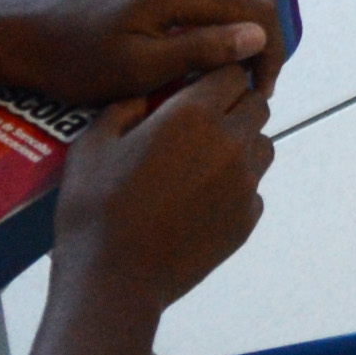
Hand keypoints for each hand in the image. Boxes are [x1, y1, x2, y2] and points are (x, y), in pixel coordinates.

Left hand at [0, 0, 280, 104]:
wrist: (30, 33)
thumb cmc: (79, 61)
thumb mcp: (140, 69)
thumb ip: (202, 50)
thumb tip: (259, 37)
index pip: (257, 11)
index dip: (270, 52)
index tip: (261, 92)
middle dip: (265, 38)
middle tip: (255, 84)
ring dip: (250, 22)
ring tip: (239, 67)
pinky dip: (230, 9)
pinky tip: (217, 42)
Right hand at [48, 62, 271, 314]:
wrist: (113, 283)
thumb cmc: (95, 209)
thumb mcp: (93, 144)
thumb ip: (125, 107)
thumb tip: (147, 94)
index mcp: (194, 114)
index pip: (232, 71)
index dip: (216, 75)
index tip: (198, 86)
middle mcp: (230, 142)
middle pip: (256, 105)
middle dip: (233, 106)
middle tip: (201, 124)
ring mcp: (245, 183)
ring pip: (262, 145)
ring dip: (241, 144)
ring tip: (204, 162)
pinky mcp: (248, 219)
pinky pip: (254, 188)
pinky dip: (237, 187)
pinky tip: (202, 201)